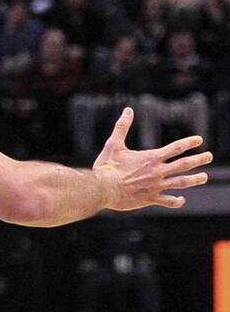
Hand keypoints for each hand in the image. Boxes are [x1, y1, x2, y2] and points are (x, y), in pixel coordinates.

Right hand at [94, 107, 211, 210]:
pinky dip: (177, 201)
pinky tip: (182, 200)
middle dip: (199, 159)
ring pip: (181, 182)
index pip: (176, 148)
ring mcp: (155, 186)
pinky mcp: (150, 199)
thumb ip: (122, 127)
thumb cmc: (106, 167)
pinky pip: (168, 201)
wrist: (101, 189)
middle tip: (209, 156)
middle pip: (184, 164)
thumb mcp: (113, 144)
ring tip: (204, 177)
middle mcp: (157, 171)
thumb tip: (127, 110)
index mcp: (151, 158)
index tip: (199, 140)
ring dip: (195, 179)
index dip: (189, 142)